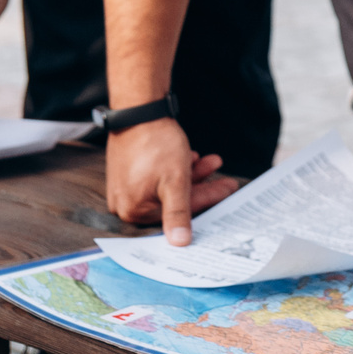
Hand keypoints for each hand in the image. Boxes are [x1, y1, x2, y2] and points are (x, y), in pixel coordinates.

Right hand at [103, 117, 236, 244]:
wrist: (138, 110)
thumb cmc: (155, 144)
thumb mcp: (175, 181)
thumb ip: (179, 213)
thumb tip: (180, 243)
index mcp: (134, 210)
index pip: (178, 213)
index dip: (207, 200)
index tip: (227, 190)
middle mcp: (126, 203)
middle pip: (173, 200)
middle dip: (201, 186)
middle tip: (223, 177)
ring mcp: (125, 187)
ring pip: (167, 186)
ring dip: (191, 175)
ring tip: (209, 161)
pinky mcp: (128, 172)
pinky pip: (157, 177)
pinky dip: (176, 169)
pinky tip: (191, 157)